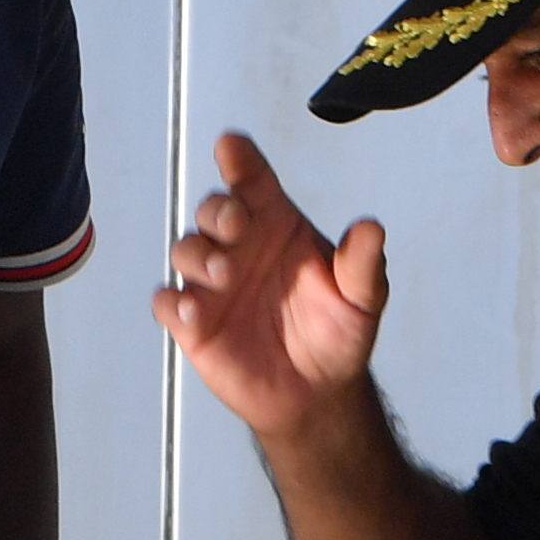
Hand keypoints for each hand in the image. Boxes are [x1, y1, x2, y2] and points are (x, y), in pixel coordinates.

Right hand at [155, 134, 391, 449]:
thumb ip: (363, 264)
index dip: (240, 159)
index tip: (231, 146)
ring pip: (185, 248)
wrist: (317, 393)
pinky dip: (173, 302)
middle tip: (235, 225)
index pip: (253, 181)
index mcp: (277, 226)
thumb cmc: (337, 333)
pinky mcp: (193, 322)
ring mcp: (212, 284)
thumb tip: (371, 227)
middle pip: (213, 209)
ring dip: (197, 254)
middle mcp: (239, 247)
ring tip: (223, 276)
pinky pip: (167, 302)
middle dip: (217, 209)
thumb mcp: (363, 298)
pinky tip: (194, 312)